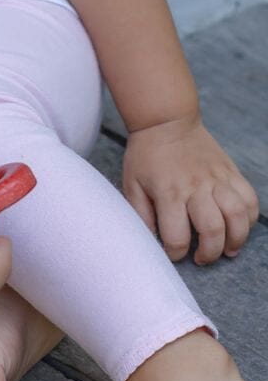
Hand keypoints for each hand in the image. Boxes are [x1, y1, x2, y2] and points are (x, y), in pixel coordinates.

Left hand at [124, 117, 258, 263]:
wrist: (166, 122)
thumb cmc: (145, 155)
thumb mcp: (131, 183)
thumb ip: (140, 213)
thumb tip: (152, 238)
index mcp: (168, 192)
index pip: (177, 235)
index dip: (176, 253)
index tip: (175, 255)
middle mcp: (196, 187)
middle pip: (213, 229)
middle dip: (210, 253)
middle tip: (202, 258)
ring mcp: (217, 179)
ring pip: (239, 216)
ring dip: (237, 239)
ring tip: (227, 250)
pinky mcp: (231, 172)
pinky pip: (250, 199)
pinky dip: (250, 218)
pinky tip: (239, 226)